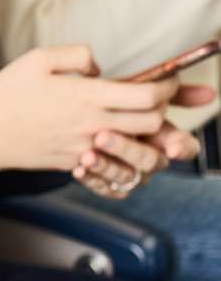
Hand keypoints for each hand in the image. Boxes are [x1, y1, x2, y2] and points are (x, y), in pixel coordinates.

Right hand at [0, 45, 181, 173]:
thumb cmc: (5, 95)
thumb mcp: (37, 59)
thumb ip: (77, 55)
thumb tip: (99, 67)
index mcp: (87, 96)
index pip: (149, 96)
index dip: (167, 87)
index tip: (166, 80)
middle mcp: (92, 124)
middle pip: (152, 124)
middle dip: (161, 110)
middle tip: (153, 99)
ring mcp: (85, 147)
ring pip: (137, 145)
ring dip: (144, 134)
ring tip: (135, 119)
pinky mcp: (75, 163)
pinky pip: (112, 159)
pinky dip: (119, 148)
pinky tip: (108, 135)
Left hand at [73, 95, 210, 198]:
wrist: (73, 117)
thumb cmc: (112, 103)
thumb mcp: (136, 93)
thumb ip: (170, 91)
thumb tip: (211, 93)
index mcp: (164, 136)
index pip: (184, 146)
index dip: (181, 147)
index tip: (172, 146)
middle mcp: (150, 156)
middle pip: (150, 160)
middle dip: (128, 149)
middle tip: (102, 136)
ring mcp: (130, 172)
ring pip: (126, 177)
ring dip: (107, 167)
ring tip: (86, 155)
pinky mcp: (107, 183)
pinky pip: (105, 189)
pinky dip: (92, 181)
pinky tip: (77, 169)